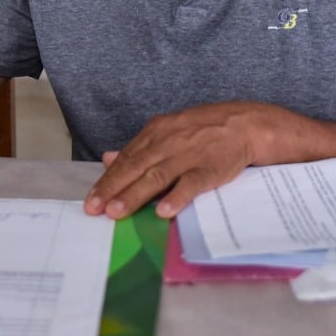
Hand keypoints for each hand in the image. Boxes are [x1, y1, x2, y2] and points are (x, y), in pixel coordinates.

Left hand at [83, 101, 267, 219]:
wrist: (244, 124)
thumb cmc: (204, 130)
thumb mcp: (167, 131)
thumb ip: (138, 148)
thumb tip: (107, 158)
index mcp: (156, 132)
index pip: (126, 158)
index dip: (107, 179)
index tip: (91, 198)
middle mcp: (168, 142)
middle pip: (136, 167)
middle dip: (113, 189)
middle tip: (94, 209)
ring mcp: (188, 155)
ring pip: (156, 176)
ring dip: (135, 195)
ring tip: (117, 212)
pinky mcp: (209, 168)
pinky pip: (190, 184)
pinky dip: (176, 197)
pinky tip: (162, 211)